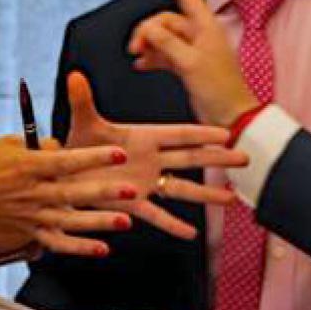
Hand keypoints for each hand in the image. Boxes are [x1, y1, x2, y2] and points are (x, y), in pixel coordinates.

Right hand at [0, 136, 137, 256]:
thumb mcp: (6, 144)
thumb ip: (39, 146)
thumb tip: (63, 148)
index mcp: (26, 165)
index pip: (66, 160)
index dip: (93, 157)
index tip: (118, 152)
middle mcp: (31, 193)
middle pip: (73, 193)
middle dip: (104, 191)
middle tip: (131, 189)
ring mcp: (29, 215)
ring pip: (70, 222)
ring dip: (98, 223)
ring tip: (125, 222)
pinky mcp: (27, 231)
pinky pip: (56, 243)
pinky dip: (78, 248)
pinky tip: (102, 249)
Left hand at [65, 71, 246, 238]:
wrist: (65, 173)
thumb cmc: (78, 144)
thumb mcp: (83, 123)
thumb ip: (82, 101)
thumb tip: (74, 75)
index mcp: (144, 137)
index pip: (179, 134)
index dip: (203, 134)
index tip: (227, 133)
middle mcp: (151, 159)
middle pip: (190, 159)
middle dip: (218, 159)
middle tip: (245, 157)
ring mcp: (145, 182)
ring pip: (181, 188)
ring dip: (206, 194)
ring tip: (232, 199)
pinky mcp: (133, 204)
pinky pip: (156, 215)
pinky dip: (172, 225)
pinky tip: (190, 234)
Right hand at [128, 0, 261, 127]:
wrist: (233, 117)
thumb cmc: (220, 91)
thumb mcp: (190, 64)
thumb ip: (167, 43)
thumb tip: (148, 29)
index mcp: (205, 27)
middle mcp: (199, 34)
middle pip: (166, 19)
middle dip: (147, 30)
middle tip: (134, 47)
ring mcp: (193, 50)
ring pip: (163, 37)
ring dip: (148, 44)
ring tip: (136, 56)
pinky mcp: (188, 66)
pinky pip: (165, 54)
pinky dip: (153, 57)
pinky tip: (141, 65)